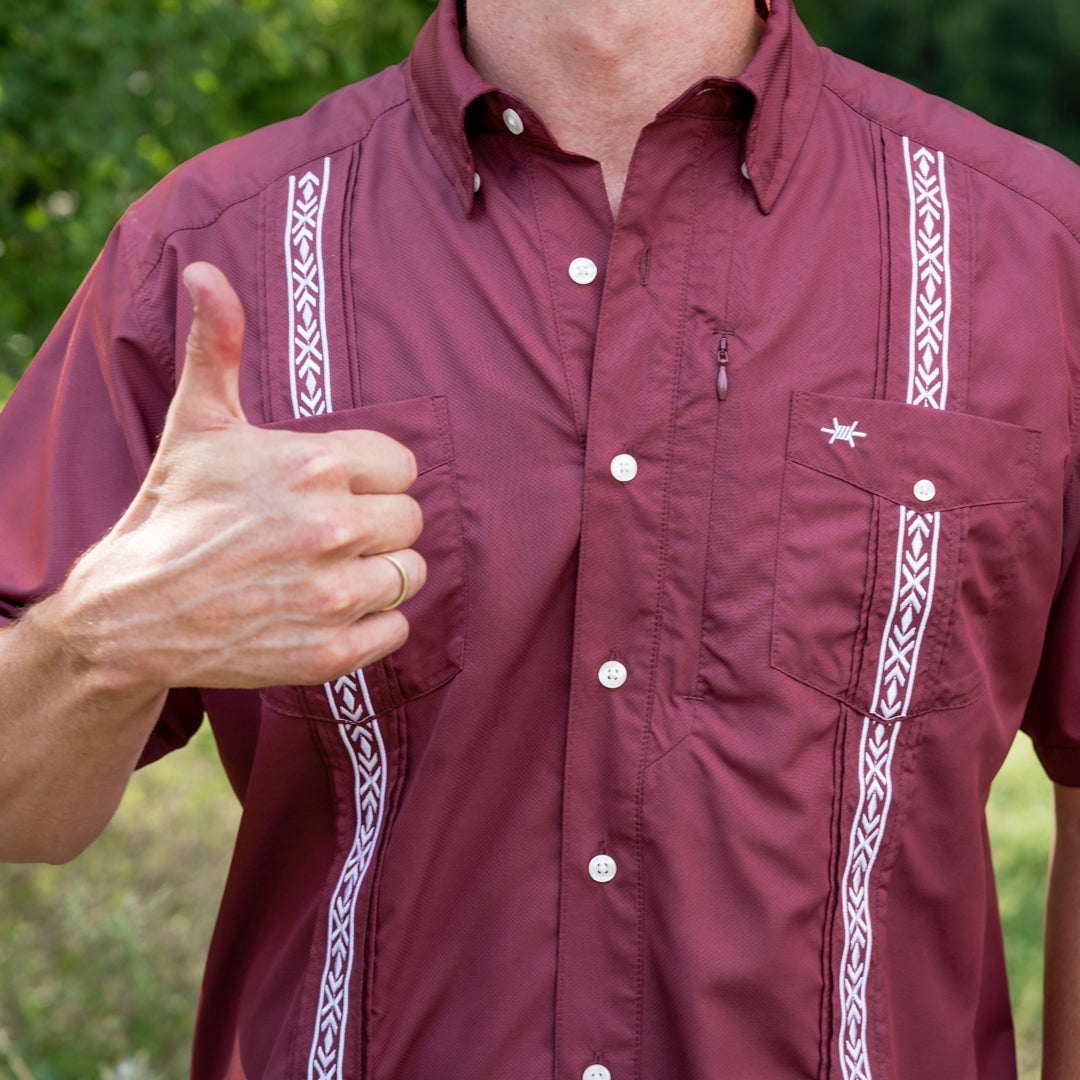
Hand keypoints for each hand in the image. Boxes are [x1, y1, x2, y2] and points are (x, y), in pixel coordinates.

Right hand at [54, 262, 424, 695]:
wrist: (133, 611)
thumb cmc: (175, 508)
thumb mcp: (198, 422)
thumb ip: (217, 346)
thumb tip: (204, 271)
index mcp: (314, 465)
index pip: (403, 467)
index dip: (370, 477)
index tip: (331, 488)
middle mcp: (331, 529)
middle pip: (411, 520)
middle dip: (376, 523)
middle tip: (325, 532)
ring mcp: (332, 595)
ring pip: (409, 573)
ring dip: (377, 572)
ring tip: (324, 570)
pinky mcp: (330, 652)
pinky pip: (397, 628)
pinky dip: (372, 622)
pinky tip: (326, 609)